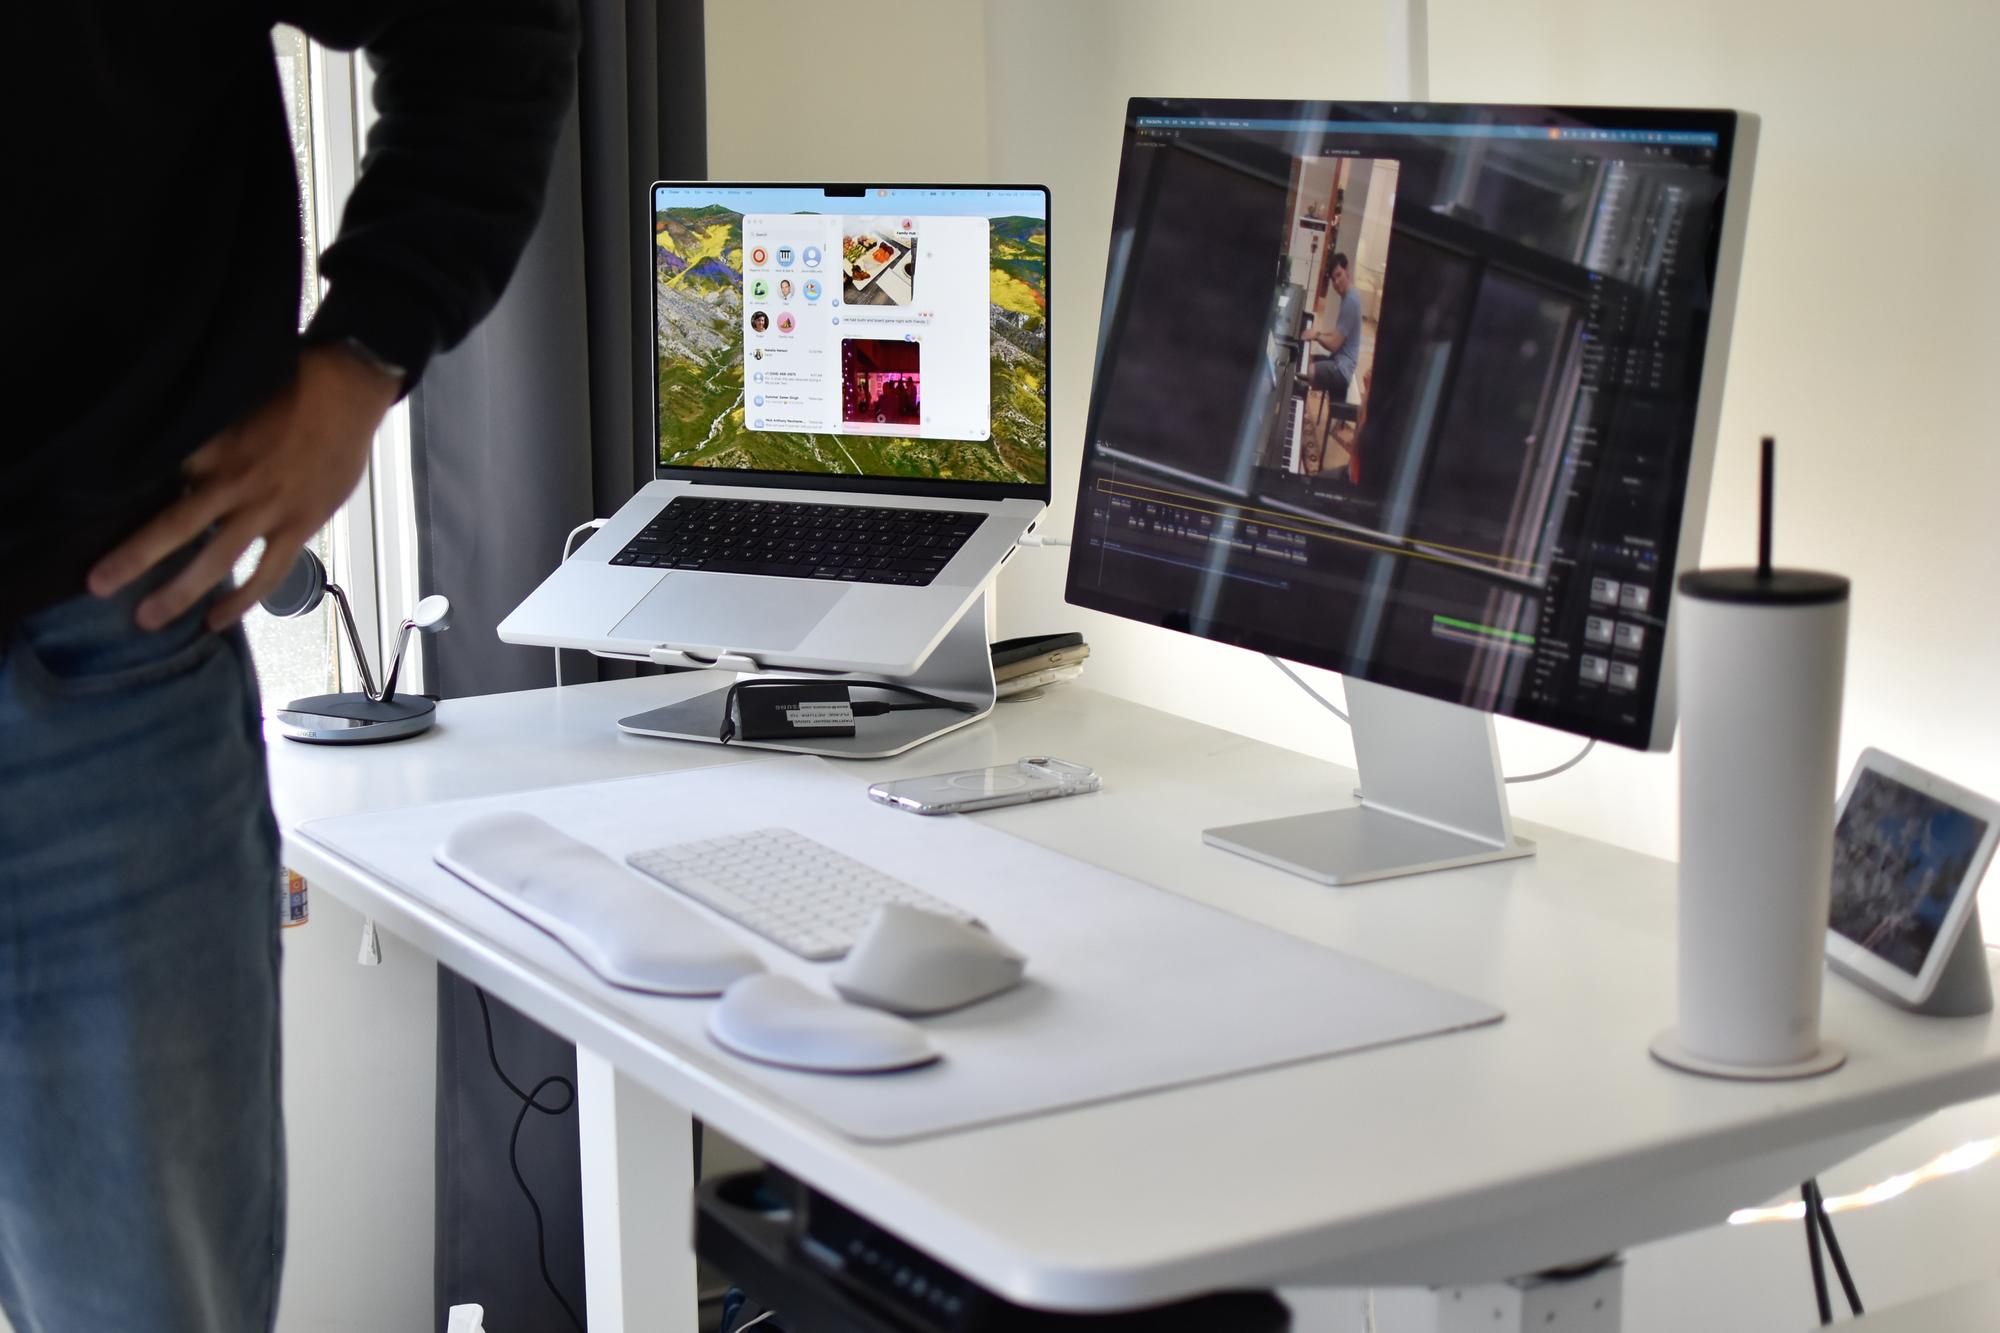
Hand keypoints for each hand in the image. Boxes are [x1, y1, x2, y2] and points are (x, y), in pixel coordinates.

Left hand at [90, 343, 402, 631]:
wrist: (346, 393)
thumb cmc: (288, 388)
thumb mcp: (230, 401)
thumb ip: (205, 436)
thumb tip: (177, 460)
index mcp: (212, 449)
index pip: (158, 481)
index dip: (126, 504)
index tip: (95, 523)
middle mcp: (233, 484)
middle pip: (174, 528)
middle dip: (133, 558)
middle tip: (97, 586)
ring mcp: (267, 510)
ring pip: (217, 559)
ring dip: (181, 592)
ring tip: (147, 620)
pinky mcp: (299, 526)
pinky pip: (268, 572)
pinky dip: (243, 600)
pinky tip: (216, 621)